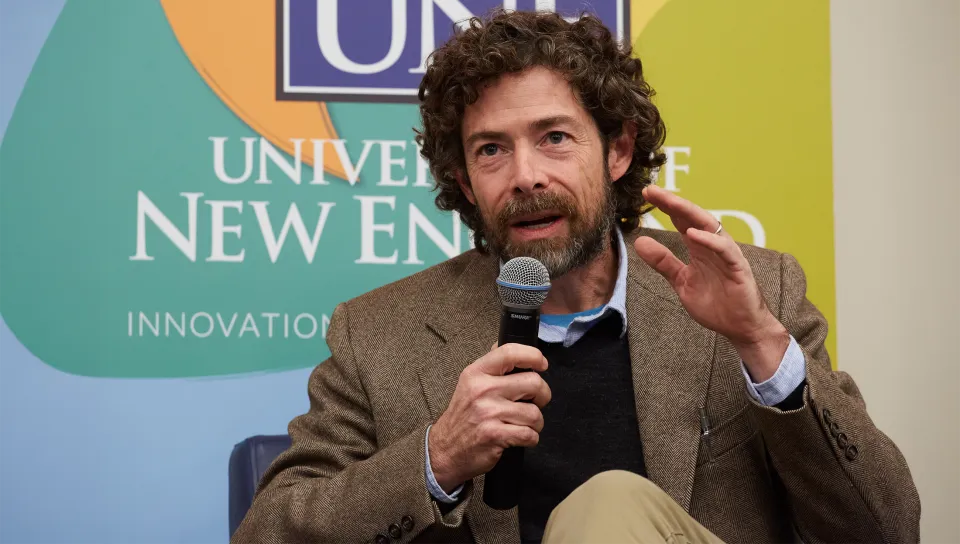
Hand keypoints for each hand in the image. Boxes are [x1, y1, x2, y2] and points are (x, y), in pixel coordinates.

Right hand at [428, 343, 551, 492]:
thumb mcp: (469, 383)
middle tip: (535, 402)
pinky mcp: (495, 435)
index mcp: (477, 373)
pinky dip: (530, 438)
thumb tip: (505, 345)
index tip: (542, 364)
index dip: (533, 355)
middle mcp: (482, 390)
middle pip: (533, 383)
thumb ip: (490, 365)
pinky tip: (519, 436)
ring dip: (535, 422)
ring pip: (534, 413)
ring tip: (522, 423)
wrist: (445, 449)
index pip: (510, 352)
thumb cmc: (463, 417)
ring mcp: (488, 413)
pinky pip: (530, 434)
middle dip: (542, 395)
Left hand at [634, 185, 789, 380]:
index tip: (646, 193)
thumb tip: (640, 242)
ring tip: (670, 202)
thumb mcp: (681, 282)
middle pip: (692, 217)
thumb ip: (663, 262)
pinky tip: (692, 234)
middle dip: (673, 203)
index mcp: (699, 248)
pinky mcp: (738, 267)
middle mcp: (712, 246)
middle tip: (652, 190)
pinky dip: (709, 241)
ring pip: (709, 227)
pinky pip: (725, 249)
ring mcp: (726, 255)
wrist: (740, 327)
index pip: (680, 221)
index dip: (665, 206)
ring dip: (690, 213)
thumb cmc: (716, 304)